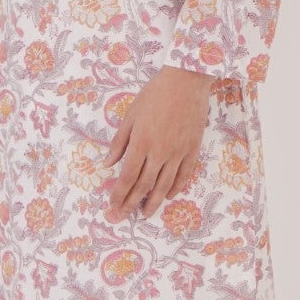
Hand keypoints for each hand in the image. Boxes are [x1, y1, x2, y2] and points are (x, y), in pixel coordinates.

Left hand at [102, 65, 215, 220]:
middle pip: (144, 185)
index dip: (119, 194)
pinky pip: (184, 175)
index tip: (112, 206)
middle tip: (122, 217)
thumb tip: (107, 164)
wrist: (187, 81)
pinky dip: (175, 188)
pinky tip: (168, 196)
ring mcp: (178, 153)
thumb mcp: (131, 115)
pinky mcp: (192, 150)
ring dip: (153, 202)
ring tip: (146, 215)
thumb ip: (119, 142)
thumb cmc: (155, 94)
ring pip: (164, 185)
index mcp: (141, 143)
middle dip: (131, 204)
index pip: (127, 176)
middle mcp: (159, 152)